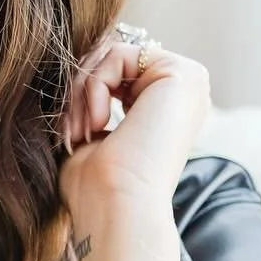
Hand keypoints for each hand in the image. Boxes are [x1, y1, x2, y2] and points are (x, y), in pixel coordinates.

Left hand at [55, 29, 210, 224]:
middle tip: (73, 131)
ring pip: (112, 55)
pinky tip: (100, 123)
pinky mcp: (182, 73)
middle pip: (114, 60)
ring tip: (82, 131)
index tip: (72, 133)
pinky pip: (117, 54)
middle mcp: (185, 92)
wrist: (116, 206)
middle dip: (81, 91)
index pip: (114, 71)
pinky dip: (94, 87)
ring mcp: (189, 81)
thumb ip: (94, 96)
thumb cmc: (97, 187)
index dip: (83, 95)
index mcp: (169, 107)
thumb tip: (76, 64)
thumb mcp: (92, 131)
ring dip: (83, 92)